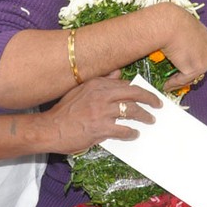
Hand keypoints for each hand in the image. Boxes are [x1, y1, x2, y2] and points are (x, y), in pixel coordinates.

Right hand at [42, 71, 160, 153]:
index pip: (125, 84)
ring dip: (144, 116)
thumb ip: (101, 81)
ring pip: (132, 111)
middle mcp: (101, 95)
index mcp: (97, 84)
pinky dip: (132, 132)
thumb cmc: (64, 111)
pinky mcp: (101, 128)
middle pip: (134, 94)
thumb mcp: (80, 89)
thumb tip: (118, 72)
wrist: (48, 129)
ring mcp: (102, 112)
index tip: (148, 94)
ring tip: (150, 120)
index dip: (140, 90)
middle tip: (158, 104)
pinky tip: (134, 134)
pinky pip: (124, 129)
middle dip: (150, 99)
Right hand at [156, 4, 206, 92]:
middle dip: (188, 74)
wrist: (168, 23)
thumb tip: (177, 44)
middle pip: (200, 68)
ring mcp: (205, 61)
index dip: (191, 63)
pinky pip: (183, 80)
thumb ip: (186, 37)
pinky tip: (165, 86)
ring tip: (168, 84)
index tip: (181, 68)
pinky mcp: (195, 69)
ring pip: (192, 76)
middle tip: (174, 79)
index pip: (202, 56)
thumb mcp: (184, 28)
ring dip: (180, 81)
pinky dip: (173, 84)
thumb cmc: (172, 21)